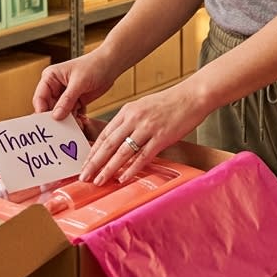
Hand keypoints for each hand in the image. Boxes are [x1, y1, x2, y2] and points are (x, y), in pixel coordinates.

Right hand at [32, 51, 120, 120]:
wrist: (111, 64)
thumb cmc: (95, 65)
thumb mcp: (79, 82)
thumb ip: (67, 99)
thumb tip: (56, 115)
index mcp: (50, 77)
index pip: (40, 98)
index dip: (42, 111)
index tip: (47, 124)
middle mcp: (55, 87)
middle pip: (49, 108)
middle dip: (56, 119)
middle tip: (62, 129)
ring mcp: (65, 96)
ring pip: (60, 114)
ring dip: (67, 121)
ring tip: (76, 125)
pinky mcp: (75, 102)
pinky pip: (71, 115)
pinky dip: (75, 120)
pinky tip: (81, 123)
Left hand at [79, 82, 208, 185]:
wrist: (192, 96)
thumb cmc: (170, 102)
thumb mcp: (143, 106)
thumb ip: (130, 122)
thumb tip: (118, 140)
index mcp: (127, 111)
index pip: (105, 134)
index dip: (93, 151)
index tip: (84, 164)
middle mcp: (134, 118)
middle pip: (109, 144)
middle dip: (94, 163)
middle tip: (84, 177)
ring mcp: (148, 128)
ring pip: (123, 152)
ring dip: (109, 168)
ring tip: (99, 181)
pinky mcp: (162, 137)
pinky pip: (143, 156)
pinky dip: (132, 169)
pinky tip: (123, 178)